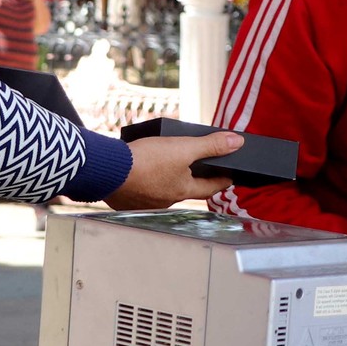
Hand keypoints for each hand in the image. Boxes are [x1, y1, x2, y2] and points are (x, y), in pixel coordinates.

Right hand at [106, 130, 243, 209]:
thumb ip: (211, 145)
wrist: (108, 171)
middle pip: (187, 189)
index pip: (211, 187)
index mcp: (183, 190)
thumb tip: (238, 142)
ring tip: (169, 167)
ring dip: (169, 181)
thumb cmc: (146, 161)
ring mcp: (146, 203)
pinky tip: (141, 174)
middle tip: (202, 170)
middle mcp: (166, 201)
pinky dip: (147, 183)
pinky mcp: (127, 200)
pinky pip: (142, 192)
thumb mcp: (183, 147)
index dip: (222, 180)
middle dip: (195, 180)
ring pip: (164, 191)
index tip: (230, 176)